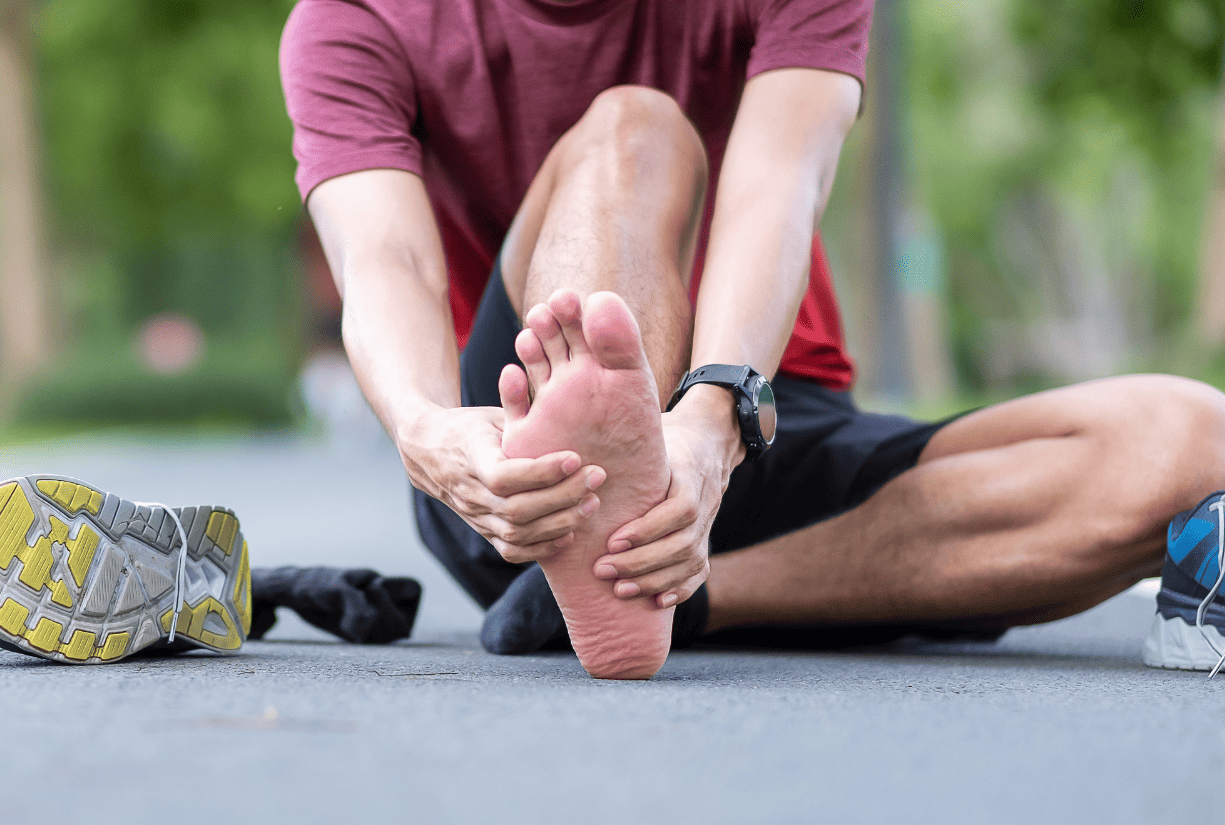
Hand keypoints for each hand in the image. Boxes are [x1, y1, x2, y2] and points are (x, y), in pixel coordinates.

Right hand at [401, 405, 605, 563]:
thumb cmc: (471, 428)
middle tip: (597, 478)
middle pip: (517, 509)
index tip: (576, 458)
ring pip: (517, 534)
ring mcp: (475, 517)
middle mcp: (469, 493)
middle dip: (563, 496)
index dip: (541, 472)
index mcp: (469, 458)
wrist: (430, 453)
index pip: (504, 475)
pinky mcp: (484, 532)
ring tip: (592, 502)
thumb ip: (515, 407)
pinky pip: (513, 551)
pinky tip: (571, 532)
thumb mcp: (491, 414)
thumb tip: (532, 375)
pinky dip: (543, 547)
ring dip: (560, 522)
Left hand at [592, 399, 740, 607]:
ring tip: (620, 589)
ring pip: (690, 561)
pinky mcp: (707, 539)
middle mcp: (706, 502)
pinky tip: (657, 602)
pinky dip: (681, 589)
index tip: (613, 541)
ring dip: (654, 579)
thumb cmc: (668, 438)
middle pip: (682, 542)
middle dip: (642, 561)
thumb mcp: (653, 434)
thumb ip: (626, 446)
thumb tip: (580, 453)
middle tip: (603, 570)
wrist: (709, 442)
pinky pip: (701, 571)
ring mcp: (709, 524)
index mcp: (691, 475)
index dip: (648, 529)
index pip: (679, 509)